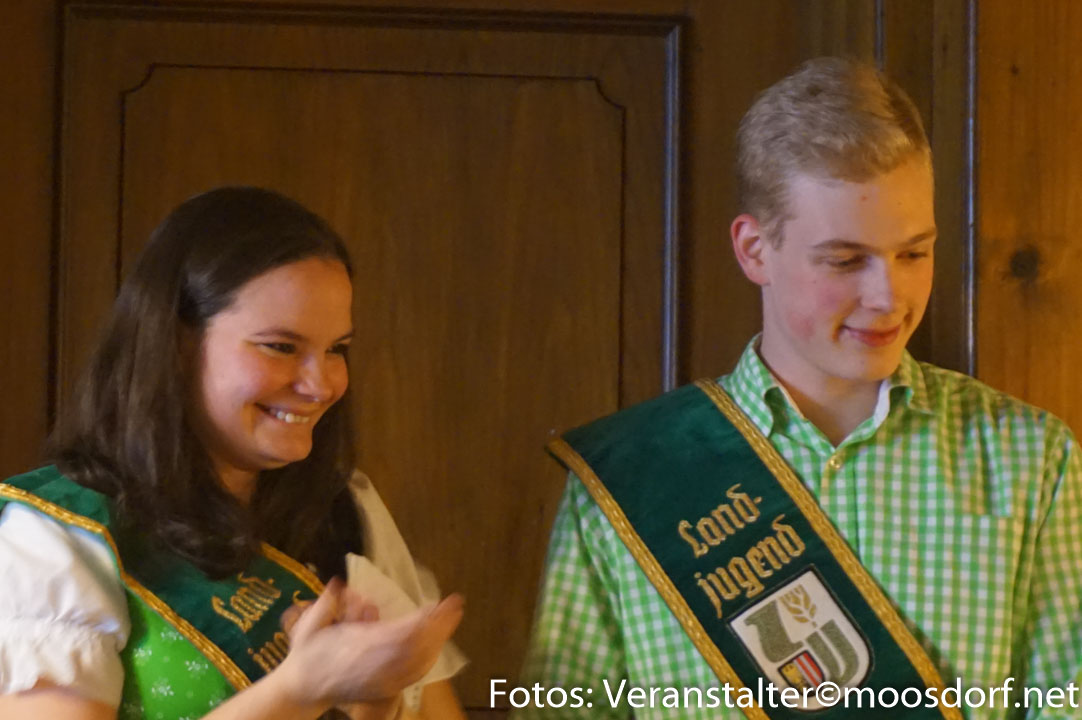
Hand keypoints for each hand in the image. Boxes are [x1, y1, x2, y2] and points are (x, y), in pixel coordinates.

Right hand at [275, 578, 463, 707]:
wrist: (302, 690)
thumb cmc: (306, 654)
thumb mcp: (308, 626)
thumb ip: (325, 605)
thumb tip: (337, 584)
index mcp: (358, 647)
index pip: (398, 634)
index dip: (420, 620)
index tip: (434, 604)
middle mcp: (375, 666)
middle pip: (416, 647)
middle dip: (439, 626)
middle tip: (455, 604)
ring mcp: (382, 680)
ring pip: (419, 661)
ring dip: (439, 639)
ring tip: (452, 617)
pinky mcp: (386, 688)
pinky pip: (414, 674)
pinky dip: (430, 656)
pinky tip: (439, 642)